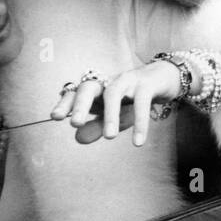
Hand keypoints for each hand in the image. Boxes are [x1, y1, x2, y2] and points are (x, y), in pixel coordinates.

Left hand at [51, 60, 182, 146]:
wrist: (164, 78)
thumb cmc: (134, 97)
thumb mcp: (115, 114)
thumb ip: (96, 125)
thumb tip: (78, 139)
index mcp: (98, 88)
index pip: (76, 92)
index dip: (65, 102)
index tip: (56, 117)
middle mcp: (109, 81)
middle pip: (89, 87)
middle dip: (80, 104)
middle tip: (74, 123)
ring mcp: (128, 80)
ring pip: (114, 93)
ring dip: (110, 114)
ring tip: (109, 137)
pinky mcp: (148, 84)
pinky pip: (142, 102)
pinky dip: (141, 122)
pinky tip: (139, 141)